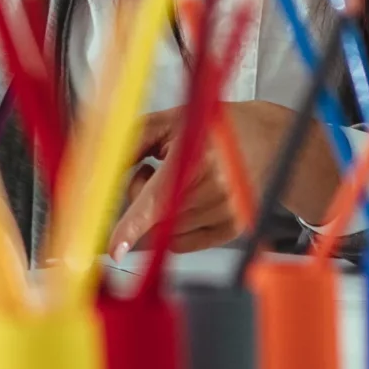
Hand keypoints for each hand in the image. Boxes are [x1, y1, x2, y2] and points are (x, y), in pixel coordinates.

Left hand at [110, 101, 336, 254]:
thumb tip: (100, 170)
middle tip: (151, 170)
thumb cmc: (216, 128)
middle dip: (139, 197)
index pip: (159, 198)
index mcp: (200, 156)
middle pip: (154, 217)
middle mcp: (218, 187)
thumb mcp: (170, 120)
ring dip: (157, 212)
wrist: (268, 140)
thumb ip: (132, 142)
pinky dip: (173, 226)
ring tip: (177, 181)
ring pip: (165, 232)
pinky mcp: (232, 229)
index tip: (114, 247)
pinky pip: (182, 243)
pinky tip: (187, 200)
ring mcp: (228, 212)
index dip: (133, 224)